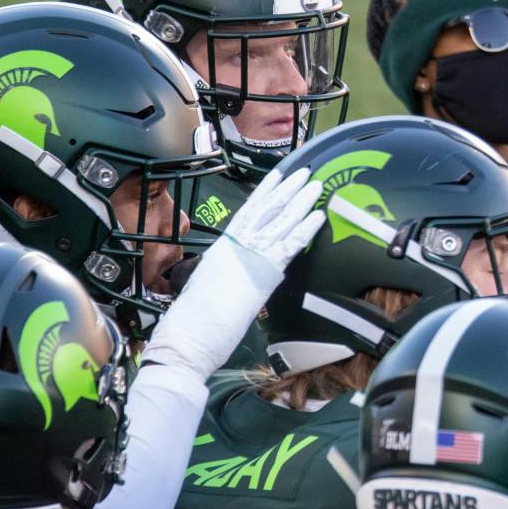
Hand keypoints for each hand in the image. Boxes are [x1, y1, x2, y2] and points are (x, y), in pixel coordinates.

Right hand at [140, 167, 323, 376]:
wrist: (188, 334)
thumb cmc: (192, 319)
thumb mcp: (206, 282)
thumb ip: (225, 270)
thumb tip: (235, 269)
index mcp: (223, 246)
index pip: (248, 211)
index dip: (265, 191)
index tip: (278, 176)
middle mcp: (237, 244)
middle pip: (267, 209)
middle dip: (288, 189)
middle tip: (305, 173)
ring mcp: (251, 256)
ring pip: (281, 221)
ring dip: (301, 201)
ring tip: (316, 185)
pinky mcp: (264, 272)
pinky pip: (290, 245)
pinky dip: (306, 229)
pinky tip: (319, 216)